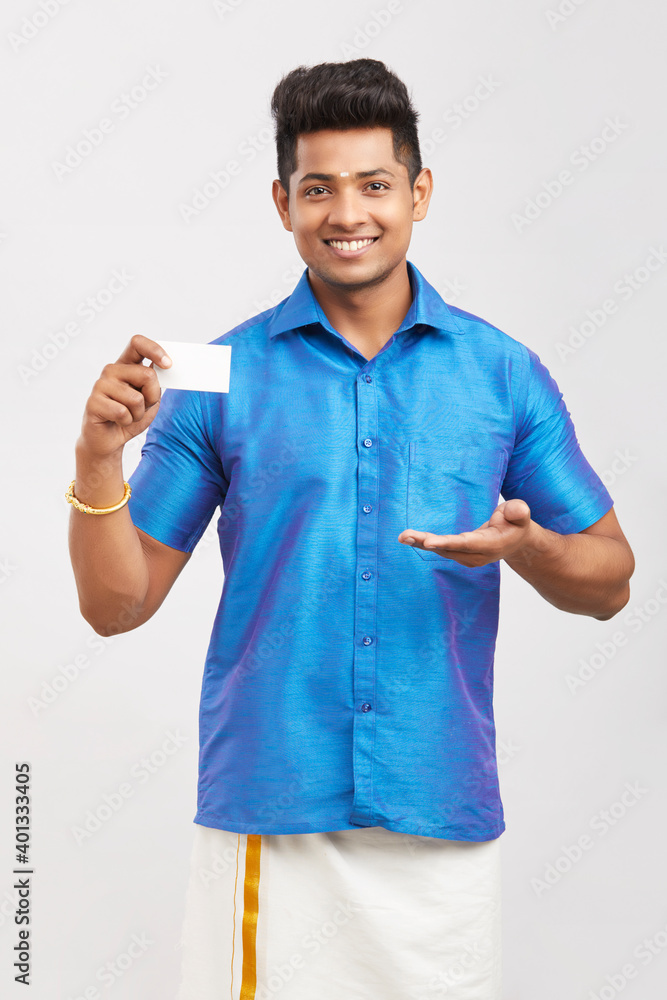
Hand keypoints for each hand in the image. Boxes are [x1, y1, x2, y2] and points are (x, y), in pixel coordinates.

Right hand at [78, 335, 171, 458]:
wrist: (110, 440)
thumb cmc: (130, 417)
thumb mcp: (150, 399)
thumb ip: (155, 383)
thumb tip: (164, 367)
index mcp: (126, 366)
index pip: (137, 344)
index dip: (155, 350)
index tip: (168, 364)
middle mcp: (112, 371)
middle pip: (146, 374)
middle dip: (152, 396)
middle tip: (141, 407)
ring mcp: (100, 385)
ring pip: (136, 398)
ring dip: (138, 413)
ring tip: (127, 415)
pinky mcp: (93, 402)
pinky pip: (122, 412)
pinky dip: (127, 421)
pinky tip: (118, 421)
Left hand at [398, 499, 532, 566]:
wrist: (515, 541)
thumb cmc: (515, 523)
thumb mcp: (520, 514)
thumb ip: (519, 512)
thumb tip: (518, 509)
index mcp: (490, 545)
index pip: (466, 544)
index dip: (447, 542)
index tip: (429, 542)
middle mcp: (476, 555)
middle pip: (448, 548)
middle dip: (426, 543)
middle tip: (405, 536)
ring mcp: (467, 558)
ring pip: (441, 550)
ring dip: (420, 543)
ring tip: (403, 536)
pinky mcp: (459, 555)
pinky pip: (440, 549)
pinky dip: (424, 544)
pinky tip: (409, 538)